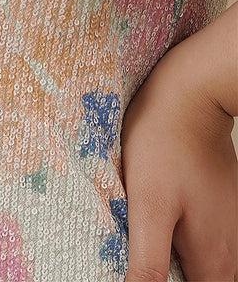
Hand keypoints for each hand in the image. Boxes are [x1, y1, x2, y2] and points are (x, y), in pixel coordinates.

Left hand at [120, 38, 237, 281]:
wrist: (190, 94)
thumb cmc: (165, 144)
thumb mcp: (147, 206)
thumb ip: (147, 262)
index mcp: (213, 263)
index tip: (135, 267)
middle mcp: (228, 252)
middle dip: (162, 272)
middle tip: (130, 250)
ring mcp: (226, 227)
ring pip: (198, 264)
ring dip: (169, 258)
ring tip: (137, 236)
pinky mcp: (218, 205)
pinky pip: (198, 238)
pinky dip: (174, 237)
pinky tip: (153, 218)